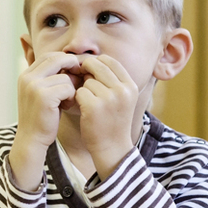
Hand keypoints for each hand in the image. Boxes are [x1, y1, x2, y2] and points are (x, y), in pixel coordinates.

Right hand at [10, 52, 78, 190]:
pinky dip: (71, 97)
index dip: (64, 60)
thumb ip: (51, 78)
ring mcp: (34, 86)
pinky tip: (66, 106)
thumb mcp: (42, 93)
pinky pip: (68, 88)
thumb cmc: (42, 117)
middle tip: (77, 81)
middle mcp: (27, 78)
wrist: (32, 140)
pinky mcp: (44, 96)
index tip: (73, 70)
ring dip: (71, 89)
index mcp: (25, 75)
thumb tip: (73, 62)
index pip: (48, 56)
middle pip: (57, 59)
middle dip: (71, 67)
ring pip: (66, 77)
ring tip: (65, 102)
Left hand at [76, 55, 138, 178]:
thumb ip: (113, 79)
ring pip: (87, 80)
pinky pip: (79, 92)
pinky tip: (83, 109)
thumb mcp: (122, 98)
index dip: (96, 63)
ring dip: (83, 89)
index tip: (90, 71)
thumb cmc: (114, 121)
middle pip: (96, 65)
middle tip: (83, 83)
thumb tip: (93, 59)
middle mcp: (122, 90)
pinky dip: (77, 99)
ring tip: (89, 104)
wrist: (112, 148)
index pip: (110, 60)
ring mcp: (108, 99)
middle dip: (86, 72)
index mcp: (130, 86)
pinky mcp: (93, 107)